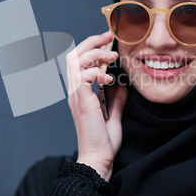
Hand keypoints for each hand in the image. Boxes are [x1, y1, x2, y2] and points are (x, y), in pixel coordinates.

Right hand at [66, 31, 127, 181]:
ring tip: (111, 57)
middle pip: (73, 55)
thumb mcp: (113, 114)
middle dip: (91, 42)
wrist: (97, 157)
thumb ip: (116, 98)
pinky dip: (96, 72)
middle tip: (108, 37)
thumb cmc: (102, 140)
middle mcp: (75, 91)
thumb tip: (122, 84)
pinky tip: (108, 79)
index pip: (79, 62)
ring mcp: (76, 95)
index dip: (91, 47)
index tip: (107, 41)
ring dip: (95, 55)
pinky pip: (83, 76)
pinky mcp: (81, 100)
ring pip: (76, 61)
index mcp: (80, 93)